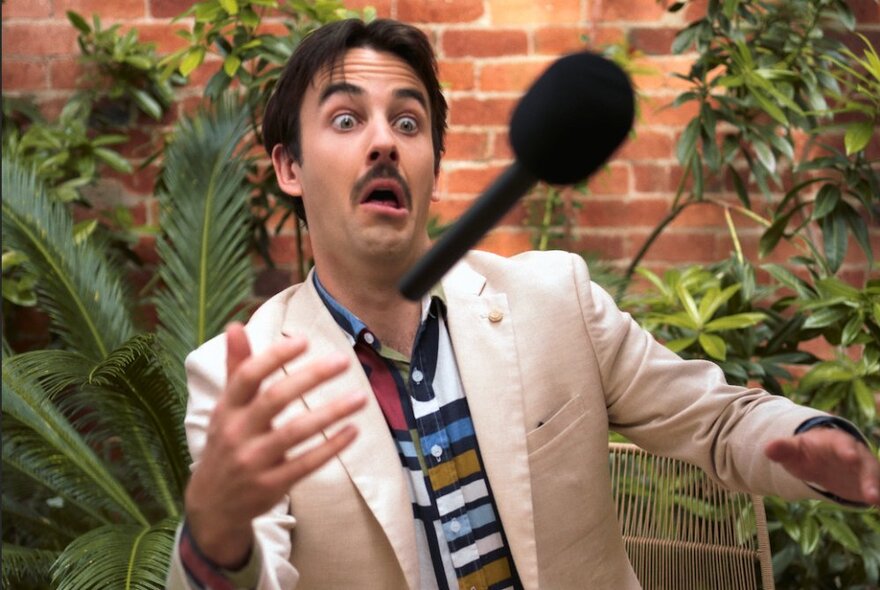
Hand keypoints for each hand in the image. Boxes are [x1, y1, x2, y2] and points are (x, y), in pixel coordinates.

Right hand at [185, 322, 366, 567]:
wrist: (213, 505)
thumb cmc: (227, 442)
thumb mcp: (225, 407)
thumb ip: (236, 368)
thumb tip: (235, 326)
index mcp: (226, 408)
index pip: (247, 376)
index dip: (274, 357)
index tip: (304, 340)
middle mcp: (237, 433)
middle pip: (274, 399)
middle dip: (310, 377)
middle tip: (343, 361)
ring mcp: (254, 461)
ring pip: (296, 432)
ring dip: (331, 413)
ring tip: (361, 398)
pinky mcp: (272, 485)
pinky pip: (307, 463)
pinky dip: (331, 447)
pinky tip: (353, 431)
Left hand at [765, 426, 879, 506]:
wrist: (820, 459)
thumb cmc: (806, 452)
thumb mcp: (793, 451)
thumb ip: (782, 449)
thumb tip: (767, 448)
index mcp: (835, 441)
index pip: (841, 443)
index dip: (846, 449)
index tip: (850, 456)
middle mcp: (855, 453)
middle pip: (865, 463)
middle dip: (869, 477)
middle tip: (871, 494)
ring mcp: (864, 470)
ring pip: (874, 477)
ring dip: (876, 488)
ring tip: (875, 501)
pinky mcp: (868, 484)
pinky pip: (877, 489)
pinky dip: (878, 496)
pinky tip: (879, 506)